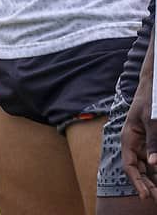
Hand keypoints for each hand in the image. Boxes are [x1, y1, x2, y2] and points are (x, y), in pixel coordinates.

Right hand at [123, 65, 156, 196]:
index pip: (129, 166)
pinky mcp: (151, 142)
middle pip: (138, 169)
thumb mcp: (153, 121)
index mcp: (128, 138)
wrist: (154, 85)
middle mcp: (134, 143)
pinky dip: (156, 169)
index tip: (146, 196)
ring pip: (146, 166)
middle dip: (147, 184)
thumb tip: (153, 165)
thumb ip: (153, 143)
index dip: (137, 183)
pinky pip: (153, 159)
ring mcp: (143, 143)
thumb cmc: (151, 100)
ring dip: (153, 178)